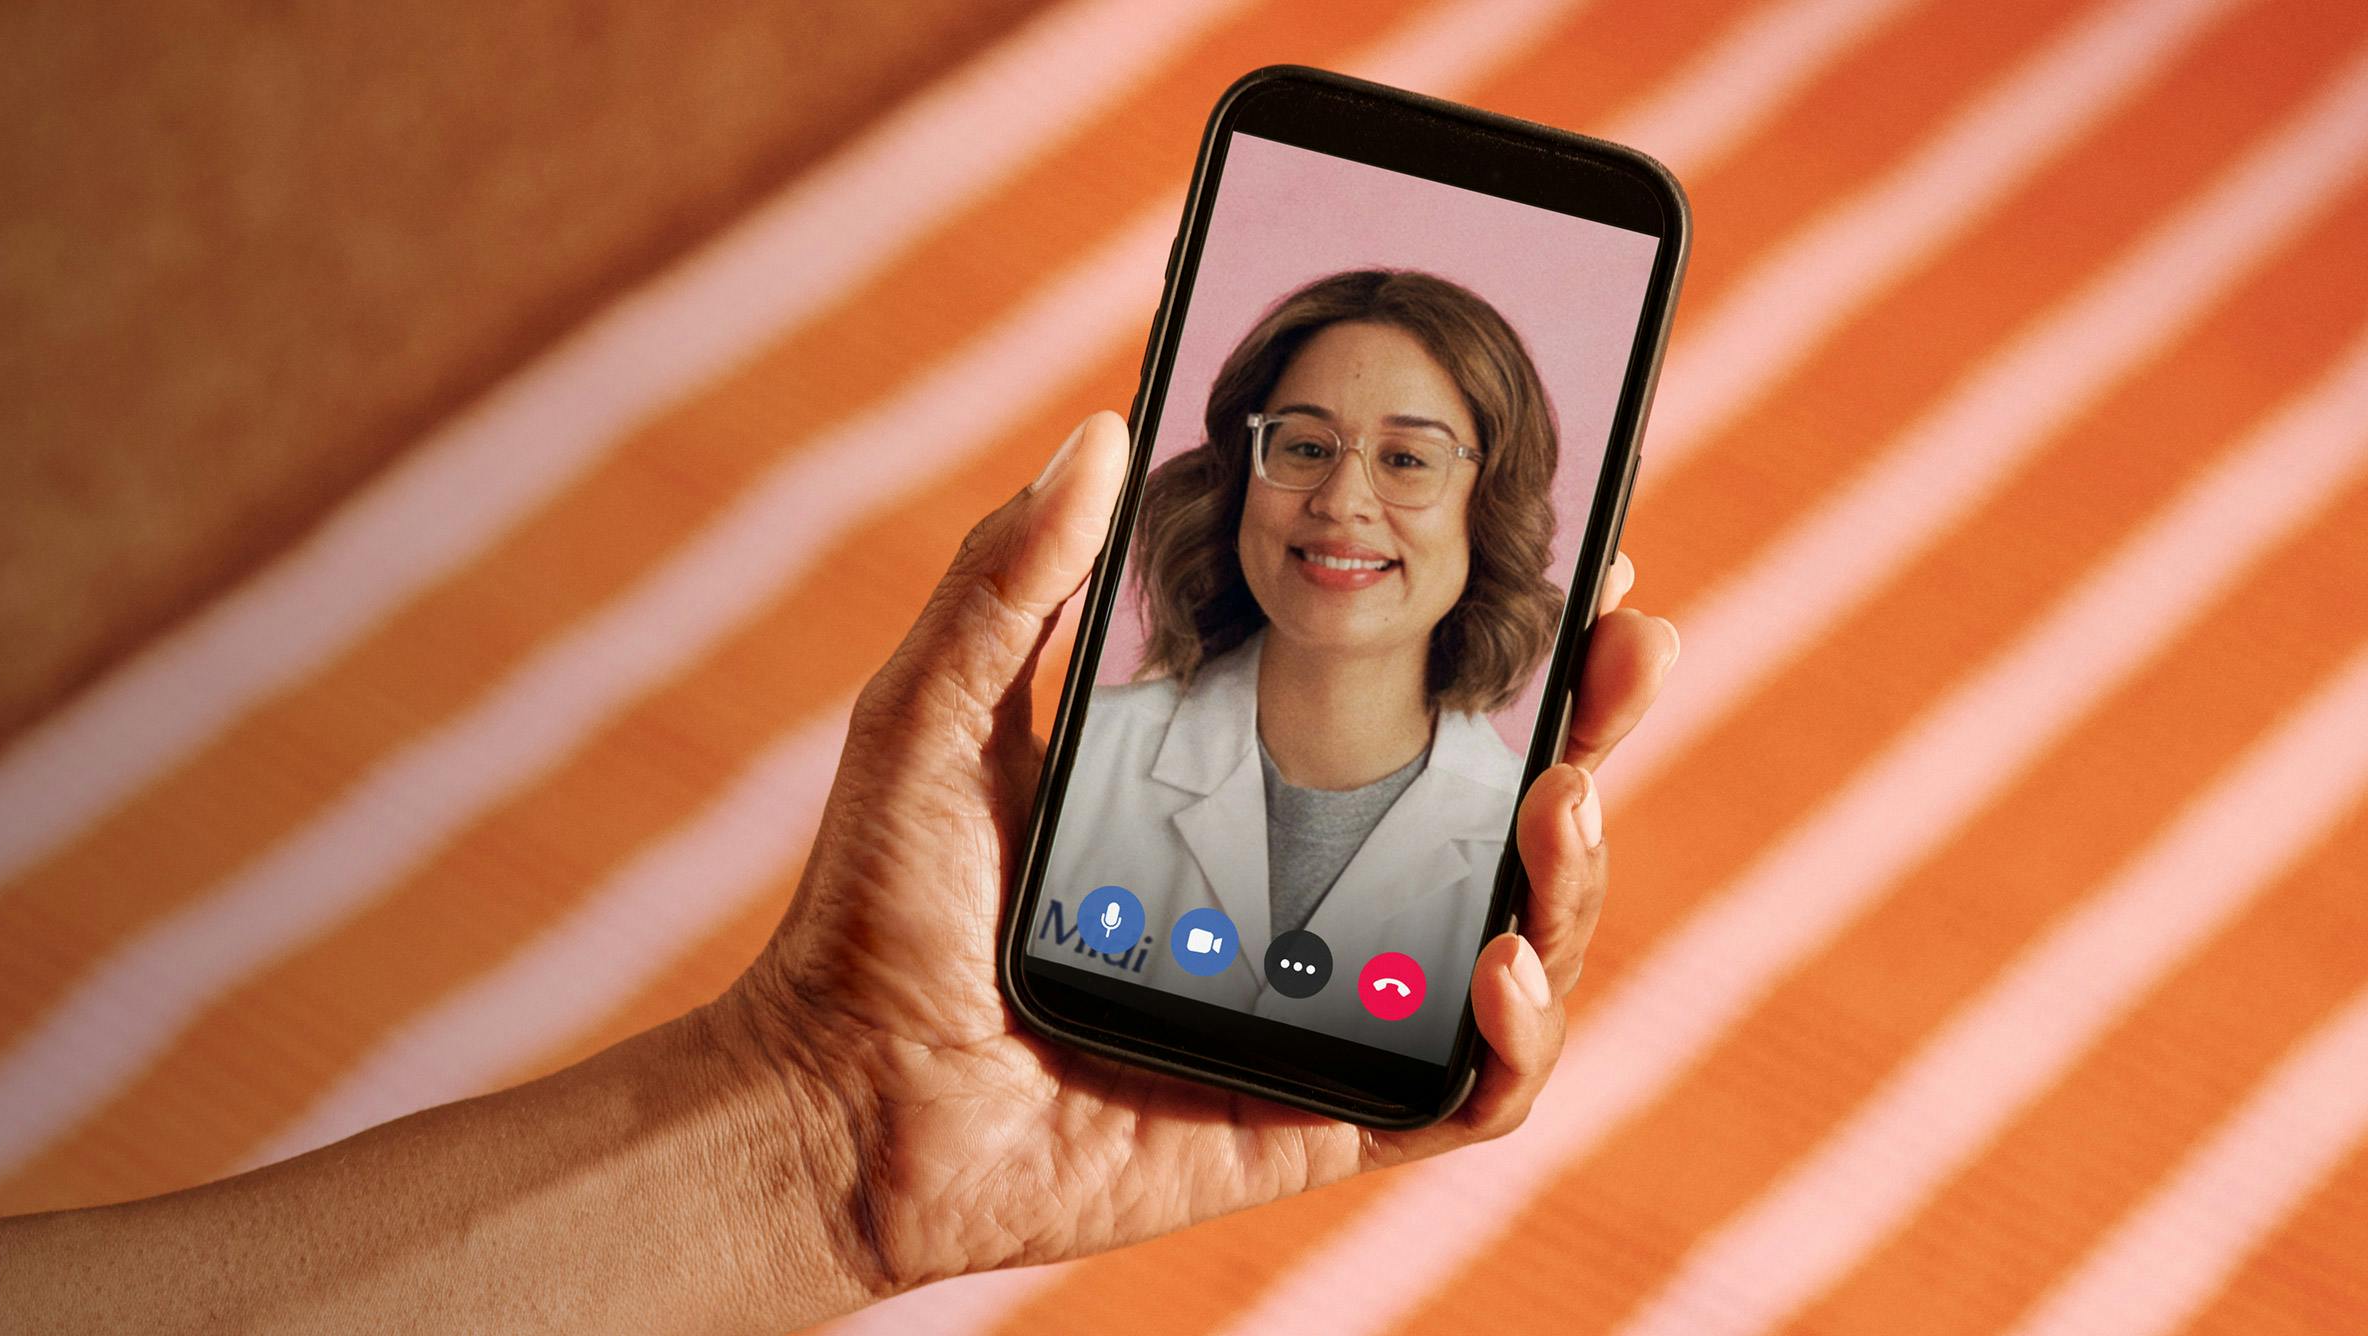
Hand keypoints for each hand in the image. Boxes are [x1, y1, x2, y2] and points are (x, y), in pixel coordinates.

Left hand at [718, 412, 1679, 1297]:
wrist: (834, 1094)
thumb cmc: (876, 908)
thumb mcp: (936, 709)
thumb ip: (1013, 576)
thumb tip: (1101, 429)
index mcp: (1237, 794)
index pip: (1409, 707)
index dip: (1508, 641)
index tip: (1581, 555)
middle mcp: (1302, 898)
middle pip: (1496, 812)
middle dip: (1596, 726)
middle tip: (1637, 648)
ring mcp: (1319, 1012)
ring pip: (1513, 946)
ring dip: (1573, 876)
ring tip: (1565, 801)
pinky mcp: (1314, 1121)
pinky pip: (1462, 1098)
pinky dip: (1516, 1040)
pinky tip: (1494, 963)